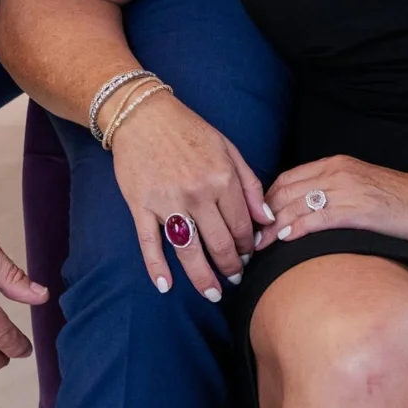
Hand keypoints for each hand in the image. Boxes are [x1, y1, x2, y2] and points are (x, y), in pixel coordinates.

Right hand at [109, 93, 271, 300]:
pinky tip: (165, 286)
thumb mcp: (227, 148)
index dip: (248, 247)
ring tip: (212, 294)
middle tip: (234, 280)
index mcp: (222, 178)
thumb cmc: (188, 129)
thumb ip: (250, 184)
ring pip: (189, 252)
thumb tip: (266, 219)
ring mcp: (168, 202)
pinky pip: (150, 243)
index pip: (242, 226)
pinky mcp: (140, 206)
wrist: (142, 113)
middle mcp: (198, 194)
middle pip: (220, 245)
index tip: (248, 258)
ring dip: (202, 279)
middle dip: (231, 268)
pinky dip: (157, 268)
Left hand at [265, 156, 407, 245]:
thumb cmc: (396, 202)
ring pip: (296, 204)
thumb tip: (301, 213)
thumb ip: (331, 192)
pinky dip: (296, 229)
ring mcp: (347, 189)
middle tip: (249, 237)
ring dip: (273, 226)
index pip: (288, 178)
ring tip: (259, 245)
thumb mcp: (358, 187)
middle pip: (285, 191)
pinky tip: (284, 240)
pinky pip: (317, 218)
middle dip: (262, 215)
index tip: (254, 220)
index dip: (265, 199)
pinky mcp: (357, 210)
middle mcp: (337, 172)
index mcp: (335, 164)